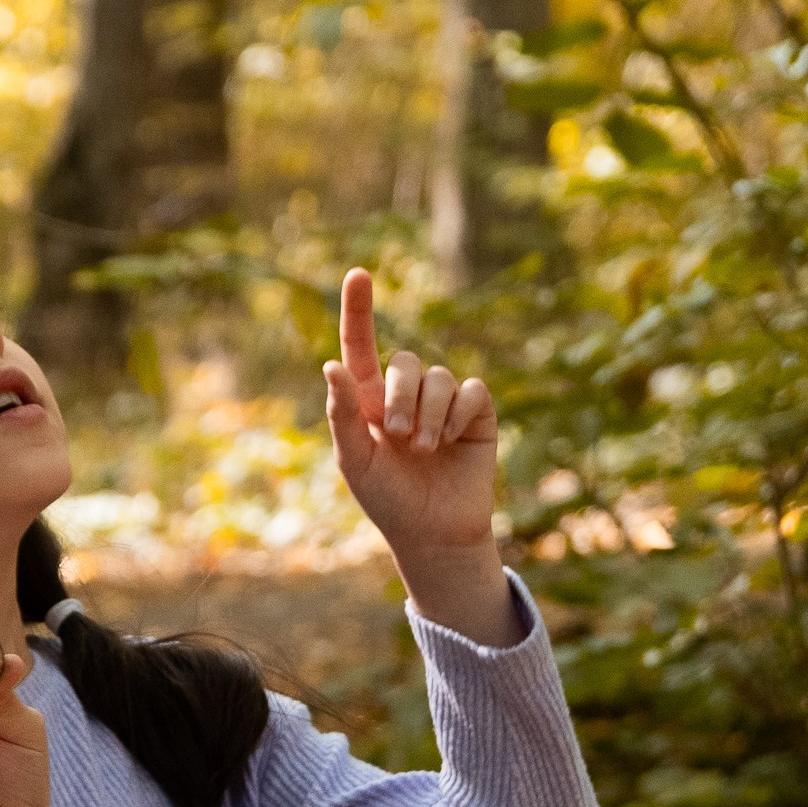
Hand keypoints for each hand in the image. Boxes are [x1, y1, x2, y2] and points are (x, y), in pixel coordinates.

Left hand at [323, 269, 519, 646]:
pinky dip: (458, 415)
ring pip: (439, 377)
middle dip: (399, 397)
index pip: (361, 347)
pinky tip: (452, 442)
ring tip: (423, 449)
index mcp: (368, 400)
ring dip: (429, 413)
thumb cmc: (387, 500)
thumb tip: (331, 364)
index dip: (359, 310)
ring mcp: (443, 401)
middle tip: (396, 436)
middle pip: (405, 362)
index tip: (358, 274)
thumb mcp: (355, 461)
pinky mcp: (476, 413)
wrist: (433, 533)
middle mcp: (406, 393)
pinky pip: (470, 391)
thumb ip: (342, 414)